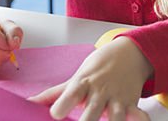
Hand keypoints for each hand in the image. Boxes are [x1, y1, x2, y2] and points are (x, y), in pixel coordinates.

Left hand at [29, 37, 151, 120]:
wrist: (130, 53)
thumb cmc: (99, 67)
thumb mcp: (77, 77)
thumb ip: (54, 93)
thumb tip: (28, 103)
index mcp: (83, 84)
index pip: (71, 95)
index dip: (62, 106)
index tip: (55, 114)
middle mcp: (100, 91)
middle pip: (92, 112)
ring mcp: (117, 98)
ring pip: (115, 118)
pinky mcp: (132, 104)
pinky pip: (139, 115)